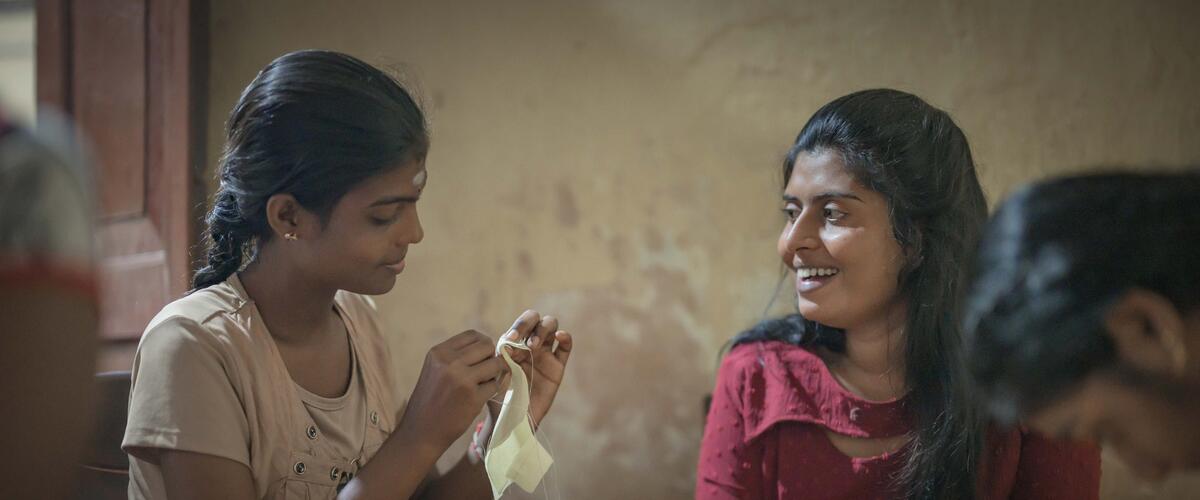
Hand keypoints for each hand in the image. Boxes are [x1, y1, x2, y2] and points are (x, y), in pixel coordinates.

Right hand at [398, 330, 507, 450]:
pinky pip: (495, 385)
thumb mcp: (435, 370)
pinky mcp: (474, 397)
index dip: (482, 345)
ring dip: (494, 374)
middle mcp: (450, 362)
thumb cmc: (430, 400)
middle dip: (490, 357)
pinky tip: (479, 398)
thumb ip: (456, 357)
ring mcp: (463, 379)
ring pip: (495, 364)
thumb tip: (488, 347)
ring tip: (483, 384)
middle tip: (485, 371)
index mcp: (439, 352)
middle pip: (487, 346)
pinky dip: (491, 391)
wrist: (421, 432)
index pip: (472, 335)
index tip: (482, 357)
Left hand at [500, 310, 573, 427]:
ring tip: (533, 345)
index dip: (518, 327)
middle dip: (528, 324)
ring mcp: (545, 354)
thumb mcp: (495, 376)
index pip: (520, 325)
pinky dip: (565, 338)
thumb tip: (506, 345)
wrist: (511, 420)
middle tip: (520, 339)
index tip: (510, 340)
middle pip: (536, 320)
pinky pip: (565, 347)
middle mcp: (530, 345)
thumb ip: (500, 359)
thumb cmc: (499, 398)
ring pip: (551, 327)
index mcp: (514, 344)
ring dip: (543, 329)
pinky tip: (560, 336)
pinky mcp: (557, 367)